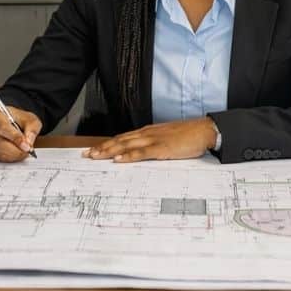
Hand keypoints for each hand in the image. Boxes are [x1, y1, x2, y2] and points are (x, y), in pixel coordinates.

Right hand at [0, 105, 41, 162]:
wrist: (4, 120)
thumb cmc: (15, 118)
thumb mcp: (28, 118)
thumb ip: (32, 127)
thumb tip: (28, 142)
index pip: (3, 127)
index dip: (16, 138)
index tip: (26, 146)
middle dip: (16, 150)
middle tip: (27, 151)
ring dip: (13, 156)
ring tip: (23, 153)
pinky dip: (8, 158)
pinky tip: (15, 154)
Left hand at [84, 117, 217, 162]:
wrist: (204, 130)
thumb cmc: (188, 135)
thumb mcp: (167, 138)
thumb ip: (154, 144)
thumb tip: (142, 153)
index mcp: (148, 132)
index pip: (122, 138)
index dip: (107, 143)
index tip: (94, 149)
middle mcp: (147, 134)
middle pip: (120, 140)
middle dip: (102, 148)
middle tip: (87, 154)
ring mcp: (154, 140)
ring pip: (126, 145)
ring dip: (109, 151)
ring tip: (96, 156)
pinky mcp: (161, 148)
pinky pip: (141, 153)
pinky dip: (129, 156)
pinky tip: (119, 160)